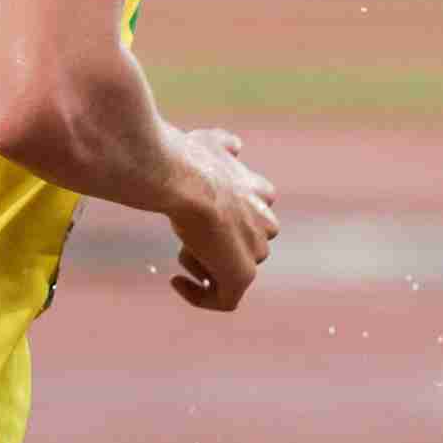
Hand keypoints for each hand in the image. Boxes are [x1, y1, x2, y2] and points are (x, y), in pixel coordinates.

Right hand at [166, 129, 277, 311]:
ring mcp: (256, 251)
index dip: (222, 220)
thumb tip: (235, 146)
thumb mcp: (210, 142)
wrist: (183, 178)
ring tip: (183, 248)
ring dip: (203, 264)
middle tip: (189, 232)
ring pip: (232, 271)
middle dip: (214, 245)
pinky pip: (224, 300)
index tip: (196, 218)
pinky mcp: (241, 276)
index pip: (253, 215)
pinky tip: (177, 282)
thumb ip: (224, 147)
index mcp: (260, 192)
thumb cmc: (189, 159)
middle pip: (244, 247)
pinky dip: (200, 297)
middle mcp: (265, 222)